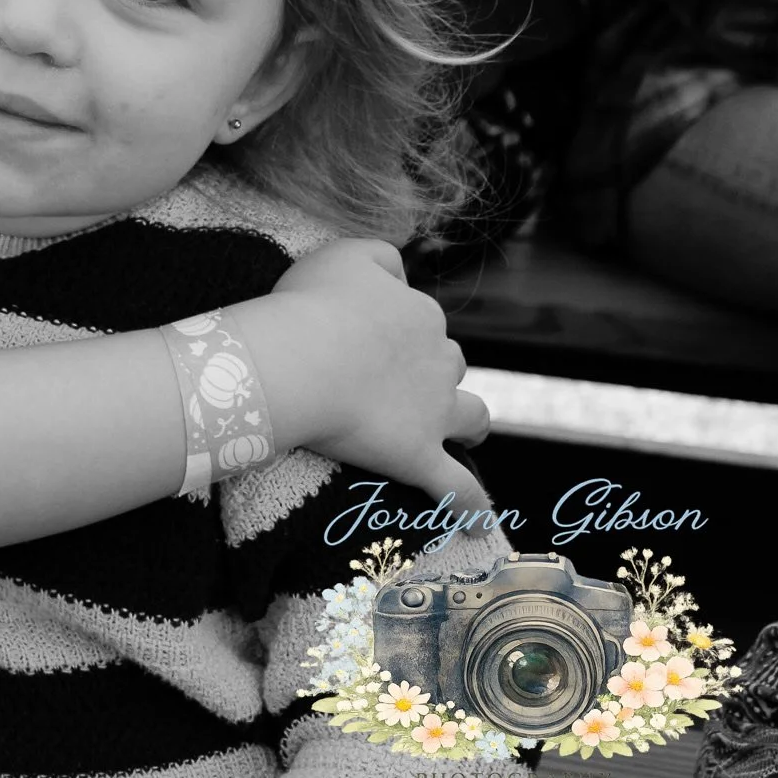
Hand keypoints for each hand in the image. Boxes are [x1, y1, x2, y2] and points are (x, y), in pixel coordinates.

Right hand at [253, 239, 493, 520]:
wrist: (297, 361)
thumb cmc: (308, 306)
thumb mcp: (343, 255)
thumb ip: (382, 257)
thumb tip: (401, 274)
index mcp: (419, 315)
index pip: (419, 319)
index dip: (393, 328)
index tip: (359, 338)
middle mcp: (437, 360)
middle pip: (448, 364)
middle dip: (433, 371)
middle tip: (395, 382)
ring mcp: (432, 411)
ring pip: (470, 416)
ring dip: (470, 424)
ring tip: (466, 435)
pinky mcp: (417, 455)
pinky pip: (455, 488)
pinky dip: (472, 506)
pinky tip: (480, 522)